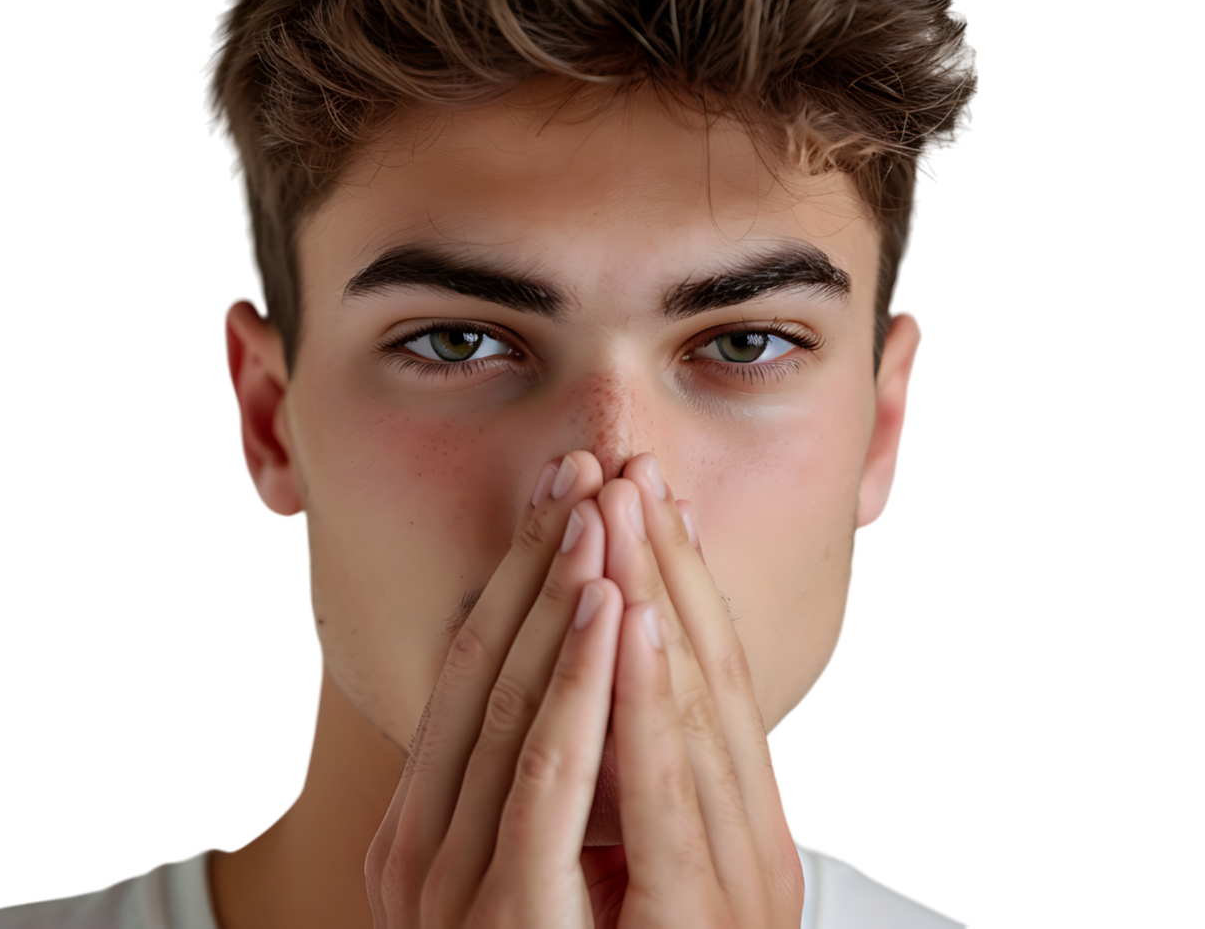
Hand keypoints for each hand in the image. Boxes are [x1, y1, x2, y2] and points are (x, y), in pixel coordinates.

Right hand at [365, 450, 625, 926]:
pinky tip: (616, 611)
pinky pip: (545, 774)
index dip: (511, 583)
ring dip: (561, 600)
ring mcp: (453, 882)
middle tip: (579, 470)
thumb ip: (519, 803)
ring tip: (602, 511)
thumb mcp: (510, 879)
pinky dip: (580, 685)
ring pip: (511, 709)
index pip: (463, 680)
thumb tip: (560, 698)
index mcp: (415, 835)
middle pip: (480, 672)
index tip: (557, 502)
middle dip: (535, 564)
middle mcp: (416, 849)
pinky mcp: (511, 910)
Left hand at [586, 453, 803, 925]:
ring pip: (676, 711)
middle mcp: (750, 849)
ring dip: (643, 601)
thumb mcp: (650, 870)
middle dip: (658, 571)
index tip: (652, 503)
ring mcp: (723, 881)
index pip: (710, 683)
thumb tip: (604, 691)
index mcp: (746, 832)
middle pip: (697, 679)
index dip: (681, 588)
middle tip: (633, 469)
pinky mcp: (689, 910)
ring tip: (624, 509)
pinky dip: (635, 695)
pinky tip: (624, 618)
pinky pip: (642, 788)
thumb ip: (643, 791)